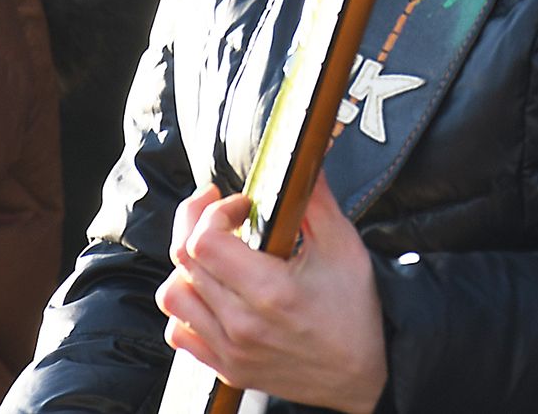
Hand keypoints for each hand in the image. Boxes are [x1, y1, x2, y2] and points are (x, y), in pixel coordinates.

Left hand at [156, 176, 387, 412]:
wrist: (364, 376)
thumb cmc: (356, 314)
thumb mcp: (344, 248)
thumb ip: (316, 200)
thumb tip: (303, 160)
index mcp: (270, 292)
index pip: (205, 241)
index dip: (214, 211)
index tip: (240, 205)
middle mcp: (243, 324)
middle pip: (184, 260)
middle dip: (196, 221)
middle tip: (218, 210)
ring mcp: (230, 350)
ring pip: (173, 295)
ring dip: (186, 265)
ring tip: (212, 252)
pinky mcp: (226, 367)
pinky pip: (178, 332)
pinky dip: (186, 306)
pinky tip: (210, 291)